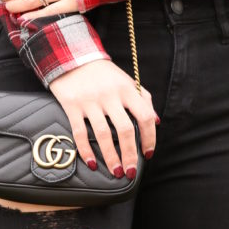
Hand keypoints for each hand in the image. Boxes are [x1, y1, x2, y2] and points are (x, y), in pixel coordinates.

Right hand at [48, 60, 156, 176]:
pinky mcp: (72, 106)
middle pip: (125, 129)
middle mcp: (110, 95)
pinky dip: (86, 150)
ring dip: (111, 157)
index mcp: (126, 88)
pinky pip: (80, 133)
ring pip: (103, 134)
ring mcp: (90, 101)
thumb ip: (143, 98)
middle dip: (130, 154)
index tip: (148, 153)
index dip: (149, 137)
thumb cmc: (103, 73)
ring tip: (116, 172)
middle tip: (131, 171)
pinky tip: (92, 163)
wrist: (72, 57)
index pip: (144, 115)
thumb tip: (156, 121)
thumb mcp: (126, 80)